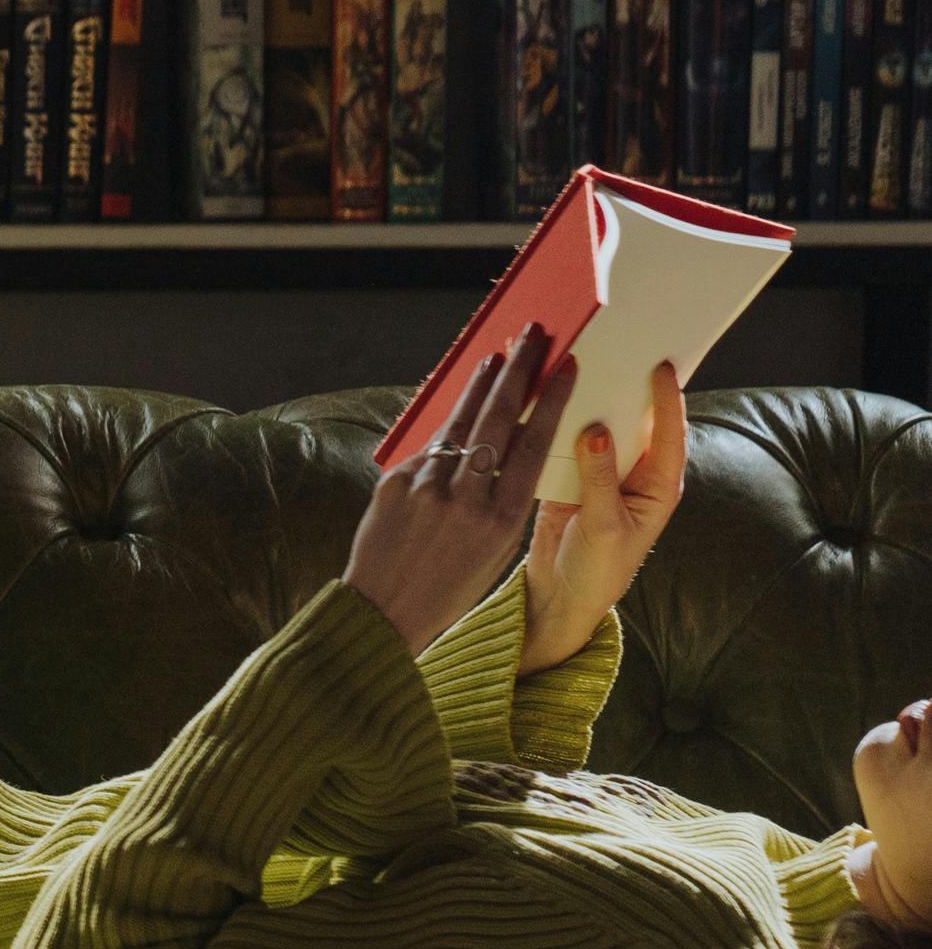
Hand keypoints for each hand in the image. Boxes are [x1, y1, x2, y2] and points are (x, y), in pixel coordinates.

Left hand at [345, 321, 577, 654]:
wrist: (383, 611)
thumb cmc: (448, 584)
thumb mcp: (495, 548)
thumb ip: (505, 498)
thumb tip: (510, 444)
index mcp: (503, 518)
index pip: (533, 444)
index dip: (550, 400)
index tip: (564, 367)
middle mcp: (466, 498)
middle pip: (498, 419)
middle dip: (517, 372)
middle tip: (532, 336)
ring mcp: (426, 487)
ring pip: (461, 422)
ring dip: (481, 384)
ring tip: (499, 354)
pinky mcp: (394, 483)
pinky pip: (430, 445)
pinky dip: (449, 422)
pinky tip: (462, 400)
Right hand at [520, 360, 686, 672]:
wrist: (558, 599)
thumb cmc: (597, 572)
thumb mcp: (603, 527)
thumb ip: (600, 479)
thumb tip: (595, 431)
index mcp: (658, 486)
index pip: (668, 432)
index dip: (666, 399)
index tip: (660, 366)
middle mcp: (632, 474)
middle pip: (632, 421)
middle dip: (624, 388)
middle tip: (617, 351)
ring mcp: (600, 474)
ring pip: (596, 427)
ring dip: (584, 402)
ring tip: (574, 369)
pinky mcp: (568, 479)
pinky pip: (563, 444)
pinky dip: (554, 424)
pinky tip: (541, 402)